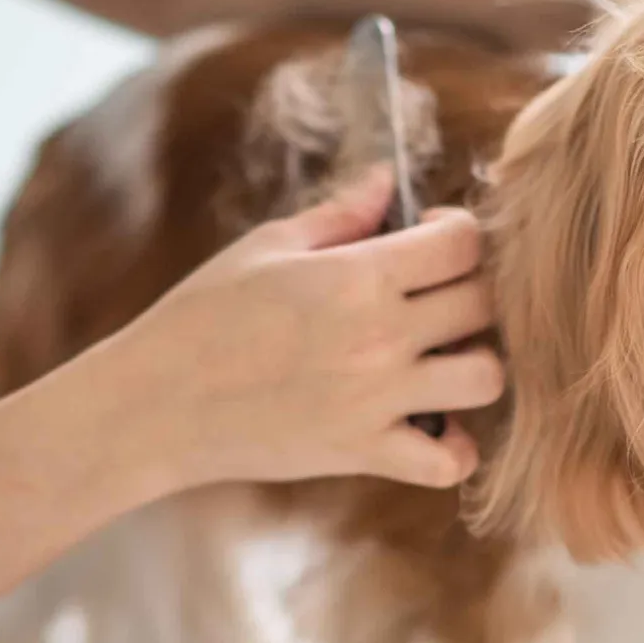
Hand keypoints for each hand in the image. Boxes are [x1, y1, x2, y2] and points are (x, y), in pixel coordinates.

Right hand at [105, 166, 502, 490]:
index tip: (429, 239)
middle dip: (470, 291)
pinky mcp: (363, 453)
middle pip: (484, 304)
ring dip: (474, 364)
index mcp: (356, 276)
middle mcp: (378, 337)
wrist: (157, 403)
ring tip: (438, 359)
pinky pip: (448, 461)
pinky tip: (427, 424)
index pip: (462, 243)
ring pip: (486, 378)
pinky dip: (452, 447)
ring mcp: (376, 400)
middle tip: (434, 297)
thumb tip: (388, 180)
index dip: (457, 232)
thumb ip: (339, 214)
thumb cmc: (202, 316)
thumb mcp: (266, 248)